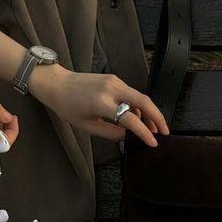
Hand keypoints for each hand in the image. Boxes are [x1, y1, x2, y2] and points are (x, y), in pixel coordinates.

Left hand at [29, 66, 169, 146]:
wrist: (57, 83)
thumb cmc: (67, 105)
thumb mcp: (87, 125)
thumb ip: (110, 133)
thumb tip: (128, 138)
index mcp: (102, 103)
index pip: (130, 119)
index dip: (144, 132)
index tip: (153, 142)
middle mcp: (111, 89)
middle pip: (144, 101)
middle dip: (157, 117)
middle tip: (164, 132)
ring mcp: (114, 81)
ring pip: (140, 97)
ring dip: (149, 112)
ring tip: (151, 128)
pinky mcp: (114, 79)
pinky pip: (131, 93)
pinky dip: (138, 105)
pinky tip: (136, 117)